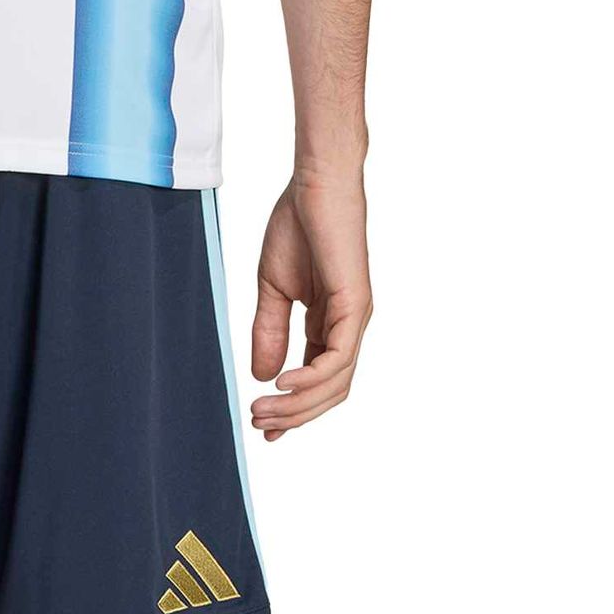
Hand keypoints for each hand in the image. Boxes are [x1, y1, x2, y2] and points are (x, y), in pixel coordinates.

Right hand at [249, 170, 371, 438]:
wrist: (315, 183)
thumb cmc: (297, 225)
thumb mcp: (273, 290)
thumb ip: (269, 332)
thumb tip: (263, 377)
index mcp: (330, 324)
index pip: (317, 381)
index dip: (292, 409)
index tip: (265, 430)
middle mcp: (348, 327)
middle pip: (329, 392)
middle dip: (293, 415)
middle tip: (258, 424)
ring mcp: (355, 318)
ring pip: (333, 383)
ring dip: (297, 404)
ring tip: (262, 410)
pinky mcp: (355, 305)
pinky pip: (337, 358)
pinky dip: (311, 379)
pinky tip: (282, 385)